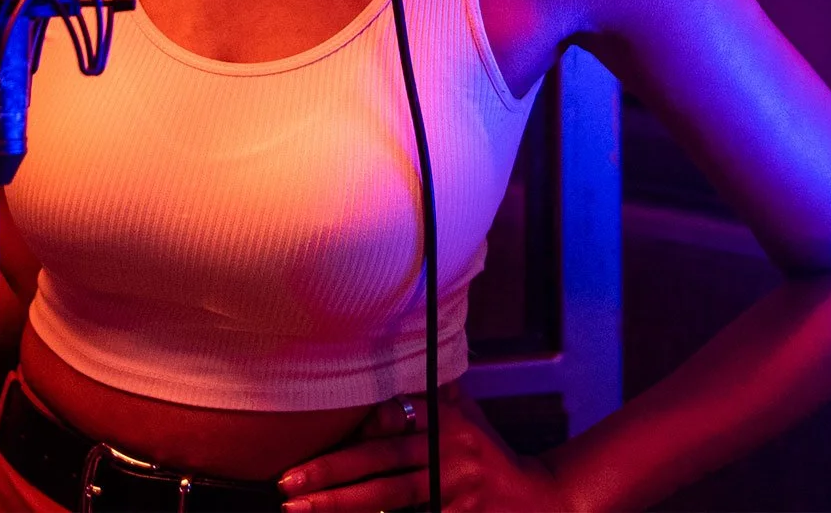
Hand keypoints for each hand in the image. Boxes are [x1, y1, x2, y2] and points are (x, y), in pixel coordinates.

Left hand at [277, 386, 575, 512]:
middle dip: (329, 471)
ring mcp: (455, 490)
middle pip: (381, 462)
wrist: (544, 500)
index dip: (357, 427)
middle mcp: (449, 453)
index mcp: (446, 421)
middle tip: (286, 480)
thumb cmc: (490, 453)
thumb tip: (402, 335)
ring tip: (297, 508)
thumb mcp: (465, 413)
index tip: (314, 430)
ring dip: (341, 504)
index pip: (394, 417)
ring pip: (389, 496)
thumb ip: (430, 388)